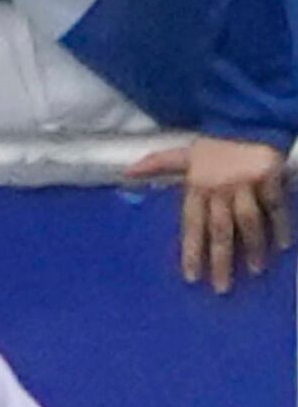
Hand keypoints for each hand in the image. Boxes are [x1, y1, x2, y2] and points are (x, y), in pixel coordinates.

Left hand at [140, 134, 285, 290]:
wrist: (246, 119)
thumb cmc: (215, 144)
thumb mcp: (183, 153)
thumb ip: (158, 165)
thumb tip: (126, 173)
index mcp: (196, 187)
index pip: (191, 226)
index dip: (191, 252)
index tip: (192, 277)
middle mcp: (218, 189)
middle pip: (219, 230)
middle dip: (220, 260)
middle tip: (222, 288)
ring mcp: (244, 184)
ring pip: (247, 222)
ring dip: (252, 247)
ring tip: (255, 270)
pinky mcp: (268, 178)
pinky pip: (274, 207)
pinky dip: (279, 226)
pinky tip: (281, 245)